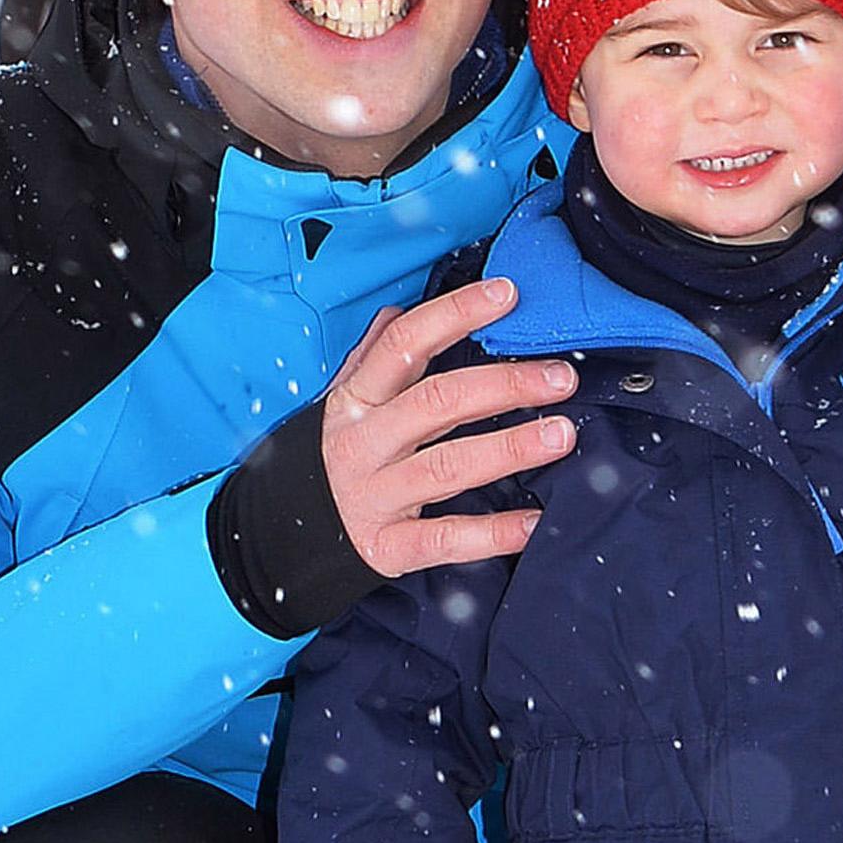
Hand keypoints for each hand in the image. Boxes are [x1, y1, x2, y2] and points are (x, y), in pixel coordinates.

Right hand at [324, 278, 577, 575]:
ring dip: (509, 449)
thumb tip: (399, 309)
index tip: (508, 294)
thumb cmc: (335, 459)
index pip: (403, 344)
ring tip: (561, 434)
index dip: (454, 314)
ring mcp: (372, 497)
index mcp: (354, 401)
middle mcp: (362, 444)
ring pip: (446, 467)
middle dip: (504, 385)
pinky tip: (535, 521)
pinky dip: (492, 533)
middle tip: (561, 378)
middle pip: (436, 403)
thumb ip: (373, 359)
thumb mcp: (344, 405)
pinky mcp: (385, 548)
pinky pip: (444, 538)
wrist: (280, 540)